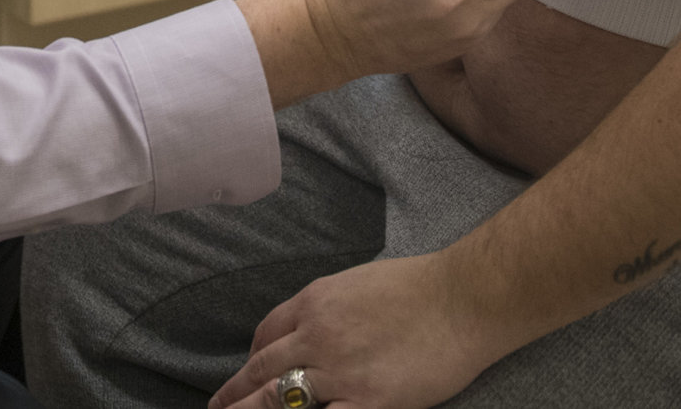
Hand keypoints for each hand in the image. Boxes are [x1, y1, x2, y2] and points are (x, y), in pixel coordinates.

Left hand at [210, 254, 496, 408]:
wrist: (462, 298)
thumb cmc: (420, 286)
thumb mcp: (358, 284)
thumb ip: (331, 307)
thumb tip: (314, 325)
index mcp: (314, 302)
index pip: (267, 333)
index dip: (253, 356)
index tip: (248, 372)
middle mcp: (316, 335)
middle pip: (262, 369)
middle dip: (235, 392)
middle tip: (218, 407)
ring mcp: (338, 371)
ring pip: (277, 399)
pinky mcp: (366, 401)